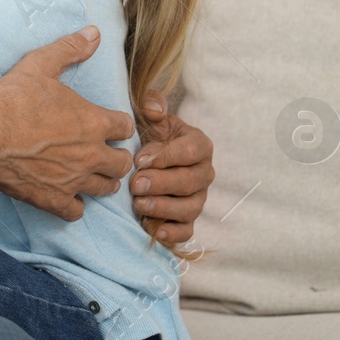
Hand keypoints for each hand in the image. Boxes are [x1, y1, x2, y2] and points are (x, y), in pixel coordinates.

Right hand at [0, 27, 134, 220]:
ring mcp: (73, 180)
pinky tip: (66, 195)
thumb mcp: (40, 65)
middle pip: (123, 162)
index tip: (106, 125)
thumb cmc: (11, 100)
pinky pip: (77, 211)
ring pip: (106, 188)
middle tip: (102, 151)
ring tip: (90, 174)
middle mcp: (90, 154)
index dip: (117, 124)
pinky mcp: (53, 198)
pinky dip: (75, 205)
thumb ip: (70, 49)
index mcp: (93, 122)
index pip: (126, 127)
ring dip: (102, 181)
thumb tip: (94, 32)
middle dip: (116, 156)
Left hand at [129, 94, 213, 245]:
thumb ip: (152, 106)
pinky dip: (173, 233)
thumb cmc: (150, 136)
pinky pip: (187, 231)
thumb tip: (152, 109)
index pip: (190, 151)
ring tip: (138, 204)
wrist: (146, 158)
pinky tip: (155, 230)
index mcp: (198, 145)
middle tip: (135, 184)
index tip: (139, 159)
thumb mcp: (151, 117)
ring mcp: (197, 197)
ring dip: (163, 208)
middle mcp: (203, 173)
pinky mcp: (187, 218)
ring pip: (189, 208)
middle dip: (161, 184)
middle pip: (190, 182)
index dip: (166, 156)